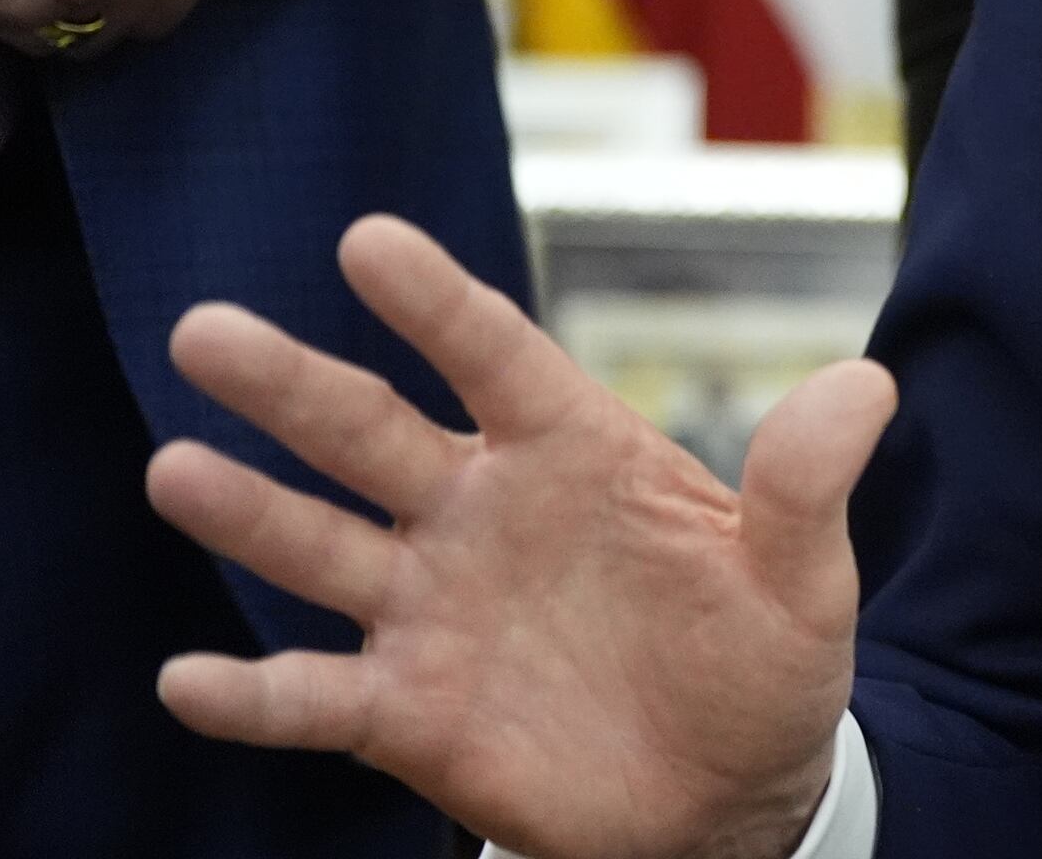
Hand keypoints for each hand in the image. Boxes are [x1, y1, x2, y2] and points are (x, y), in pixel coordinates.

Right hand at [145, 215, 893, 858]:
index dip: (436, 302)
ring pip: (321, 547)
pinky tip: (189, 681)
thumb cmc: (763, 666)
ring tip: (174, 469)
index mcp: (576, 452)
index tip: (366, 240)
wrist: (732, 800)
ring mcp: (434, 610)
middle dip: (290, 384)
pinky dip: (251, 695)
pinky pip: (315, 698)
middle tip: (206, 330)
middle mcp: (483, 513)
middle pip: (373, 433)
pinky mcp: (408, 712)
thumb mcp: (805, 576)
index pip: (498, 356)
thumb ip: (809, 483)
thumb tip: (867, 384)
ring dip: (248, 513)